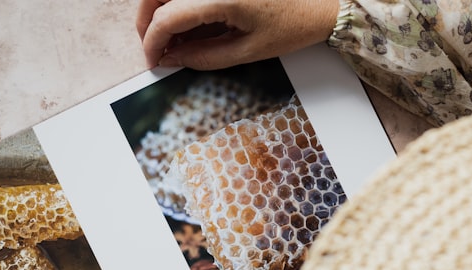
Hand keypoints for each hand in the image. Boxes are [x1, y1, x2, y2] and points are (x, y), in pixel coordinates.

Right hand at [136, 0, 338, 68]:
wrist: (322, 2)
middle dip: (149, 23)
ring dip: (160, 10)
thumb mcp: (247, 51)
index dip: (153, 42)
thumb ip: (203, 57)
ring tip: (170, 38)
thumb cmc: (293, 23)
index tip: (153, 61)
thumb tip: (172, 59)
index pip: (166, 16)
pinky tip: (188, 24)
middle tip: (155, 49)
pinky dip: (179, 4)